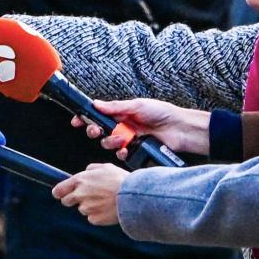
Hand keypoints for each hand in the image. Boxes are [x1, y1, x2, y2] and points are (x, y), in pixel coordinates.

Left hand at [51, 163, 126, 225]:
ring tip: (104, 201)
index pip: (59, 190)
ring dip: (90, 206)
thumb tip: (86, 172)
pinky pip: (92, 218)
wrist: (132, 196)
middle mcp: (80, 195)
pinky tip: (108, 209)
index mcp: (80, 180)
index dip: (59, 192)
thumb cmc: (120, 180)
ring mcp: (86, 208)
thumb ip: (91, 169)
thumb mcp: (106, 167)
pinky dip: (98, 215)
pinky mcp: (94, 219)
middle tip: (87, 197)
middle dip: (73, 200)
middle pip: (66, 201)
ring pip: (82, 209)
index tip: (60, 194)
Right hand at [72, 98, 211, 158]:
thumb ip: (116, 107)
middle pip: (100, 131)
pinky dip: (121, 153)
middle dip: (95, 132)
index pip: (99, 115)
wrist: (180, 129)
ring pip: (109, 144)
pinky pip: (121, 155)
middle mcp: (123, 126)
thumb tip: (96, 104)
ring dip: (112, 142)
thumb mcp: (137, 105)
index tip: (77, 121)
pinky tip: (127, 149)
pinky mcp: (136, 151)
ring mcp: (129, 139)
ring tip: (123, 139)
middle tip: (97, 132)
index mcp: (122, 113)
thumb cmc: (163, 113)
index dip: (86, 118)